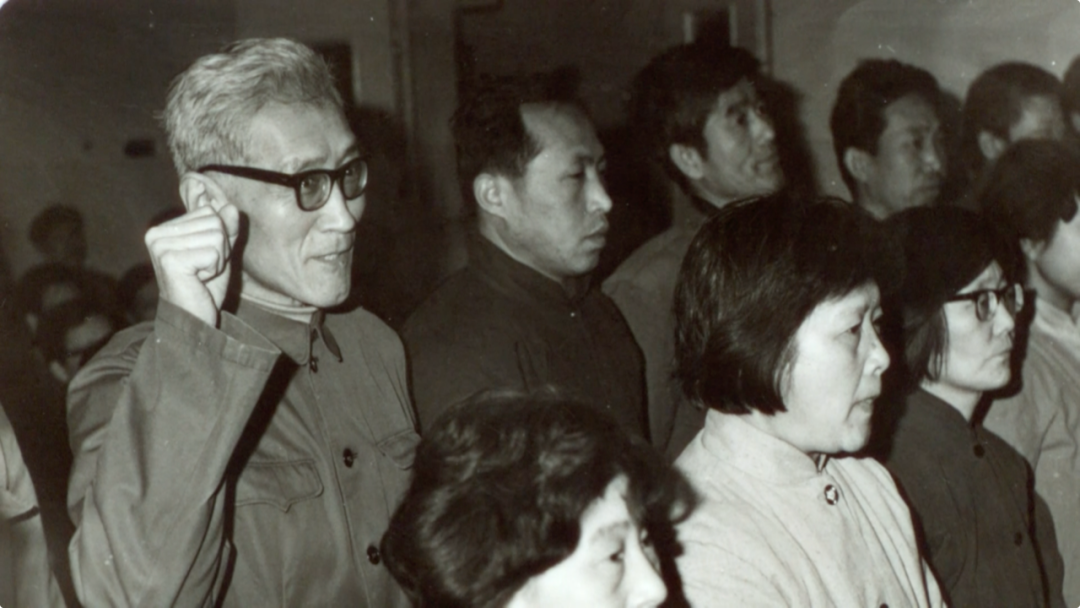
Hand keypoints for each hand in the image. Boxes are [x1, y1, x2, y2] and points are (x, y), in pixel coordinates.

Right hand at [145, 204, 239, 326]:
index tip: (203, 259)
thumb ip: (225, 227)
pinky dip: (214, 269)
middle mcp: (156, 233)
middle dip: (220, 249)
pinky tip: (198, 280)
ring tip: (200, 275)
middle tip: (203, 270)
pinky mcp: (170, 260)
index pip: (209, 212)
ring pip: (216, 236)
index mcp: (163, 228)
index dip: (218, 238)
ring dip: (218, 259)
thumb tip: (230, 206)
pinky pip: (214, 253)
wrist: (193, 318)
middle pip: (214, 222)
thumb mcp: (219, 251)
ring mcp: (160, 246)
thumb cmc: (204, 286)